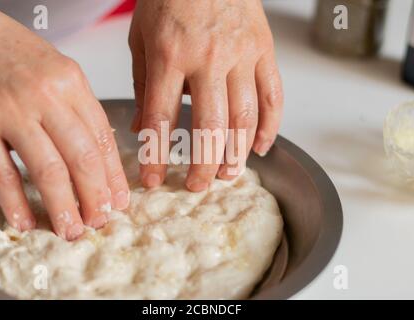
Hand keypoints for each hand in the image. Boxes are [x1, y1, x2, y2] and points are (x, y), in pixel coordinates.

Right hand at [0, 2, 128, 239]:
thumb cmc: (16, 55)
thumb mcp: (60, 72)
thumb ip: (80, 110)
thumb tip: (101, 156)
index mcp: (72, 83)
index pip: (102, 139)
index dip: (114, 176)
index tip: (120, 201)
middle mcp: (46, 96)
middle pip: (81, 157)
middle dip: (95, 197)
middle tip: (100, 222)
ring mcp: (10, 111)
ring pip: (47, 169)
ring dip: (62, 206)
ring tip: (71, 230)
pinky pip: (0, 171)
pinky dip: (14, 201)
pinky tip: (26, 221)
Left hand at [129, 0, 282, 190]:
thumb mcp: (141, 38)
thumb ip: (142, 85)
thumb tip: (140, 127)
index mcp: (170, 56)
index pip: (161, 119)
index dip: (156, 156)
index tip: (154, 181)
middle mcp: (208, 59)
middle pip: (209, 127)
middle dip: (203, 165)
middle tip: (196, 187)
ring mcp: (241, 55)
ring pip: (244, 117)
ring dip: (237, 153)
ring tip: (228, 175)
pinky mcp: (264, 51)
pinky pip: (273, 95)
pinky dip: (270, 126)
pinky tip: (259, 147)